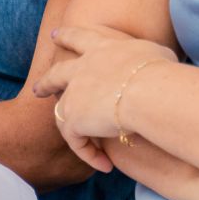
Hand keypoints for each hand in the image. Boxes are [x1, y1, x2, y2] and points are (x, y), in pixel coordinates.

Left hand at [33, 26, 176, 172]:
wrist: (147, 90)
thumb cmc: (159, 71)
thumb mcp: (156, 52)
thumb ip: (150, 56)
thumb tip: (158, 62)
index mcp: (102, 47)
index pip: (80, 37)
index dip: (67, 36)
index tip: (55, 34)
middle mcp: (82, 68)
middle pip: (57, 73)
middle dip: (46, 81)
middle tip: (38, 88)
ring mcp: (74, 94)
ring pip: (60, 110)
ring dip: (64, 123)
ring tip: (69, 134)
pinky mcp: (74, 119)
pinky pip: (76, 140)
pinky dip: (89, 153)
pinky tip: (104, 164)